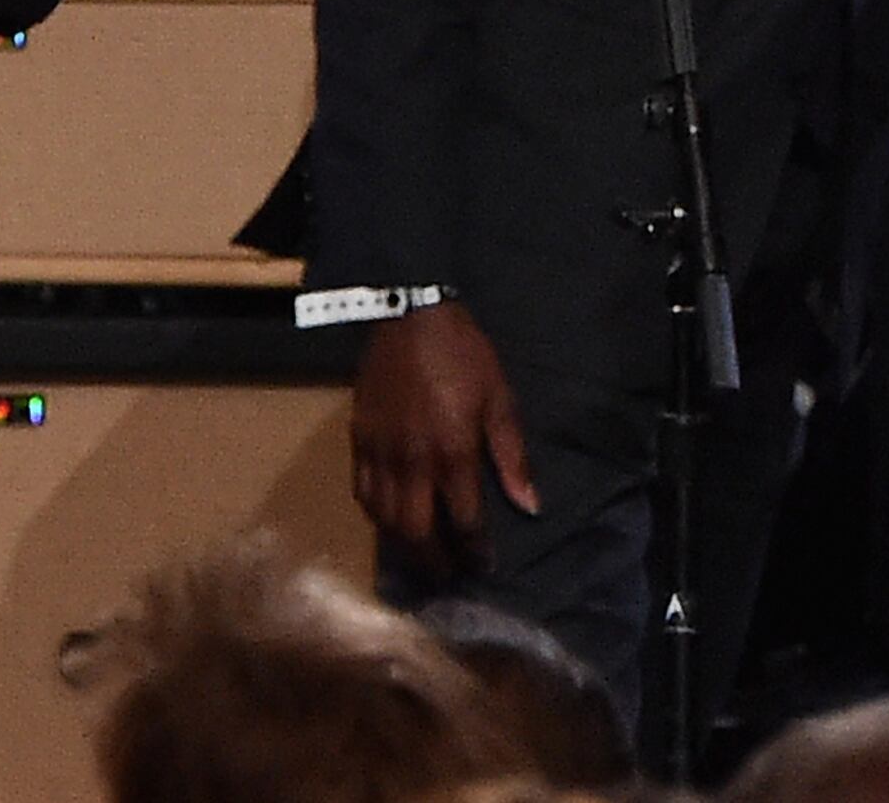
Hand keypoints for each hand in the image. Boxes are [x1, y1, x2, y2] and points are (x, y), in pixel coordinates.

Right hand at [349, 302, 535, 569]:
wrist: (408, 314)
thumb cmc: (463, 357)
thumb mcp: (500, 401)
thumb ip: (512, 457)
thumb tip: (530, 506)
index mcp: (452, 453)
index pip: (463, 521)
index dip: (475, 550)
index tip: (484, 565)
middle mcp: (412, 461)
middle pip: (417, 530)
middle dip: (435, 560)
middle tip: (450, 574)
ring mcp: (379, 451)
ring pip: (383, 517)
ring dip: (403, 543)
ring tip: (420, 554)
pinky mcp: (358, 438)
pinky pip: (361, 490)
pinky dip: (375, 513)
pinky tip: (388, 518)